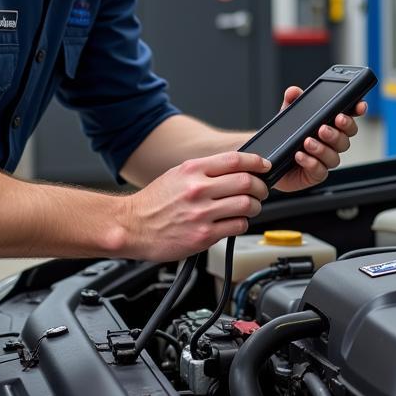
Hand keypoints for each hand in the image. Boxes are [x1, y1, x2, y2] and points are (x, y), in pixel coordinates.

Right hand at [116, 151, 270, 260]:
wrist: (132, 226)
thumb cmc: (154, 202)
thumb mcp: (177, 175)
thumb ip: (205, 171)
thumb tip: (236, 169)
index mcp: (192, 170)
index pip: (235, 160)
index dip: (256, 162)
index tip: (264, 166)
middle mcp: (198, 189)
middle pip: (246, 182)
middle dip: (260, 187)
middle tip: (261, 190)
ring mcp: (202, 213)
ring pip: (246, 205)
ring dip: (255, 206)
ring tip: (251, 208)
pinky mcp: (204, 235)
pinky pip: (237, 226)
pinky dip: (242, 223)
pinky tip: (235, 222)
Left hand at [271, 86, 366, 193]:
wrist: (270, 161)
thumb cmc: (286, 136)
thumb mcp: (287, 115)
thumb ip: (291, 102)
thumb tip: (293, 91)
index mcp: (330, 124)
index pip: (349, 116)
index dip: (357, 110)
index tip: (359, 106)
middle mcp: (332, 142)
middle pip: (346, 137)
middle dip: (338, 132)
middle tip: (324, 127)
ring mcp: (326, 159)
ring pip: (334, 156)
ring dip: (322, 148)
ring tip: (307, 142)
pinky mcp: (316, 173)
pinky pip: (320, 170)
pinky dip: (310, 162)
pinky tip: (300, 155)